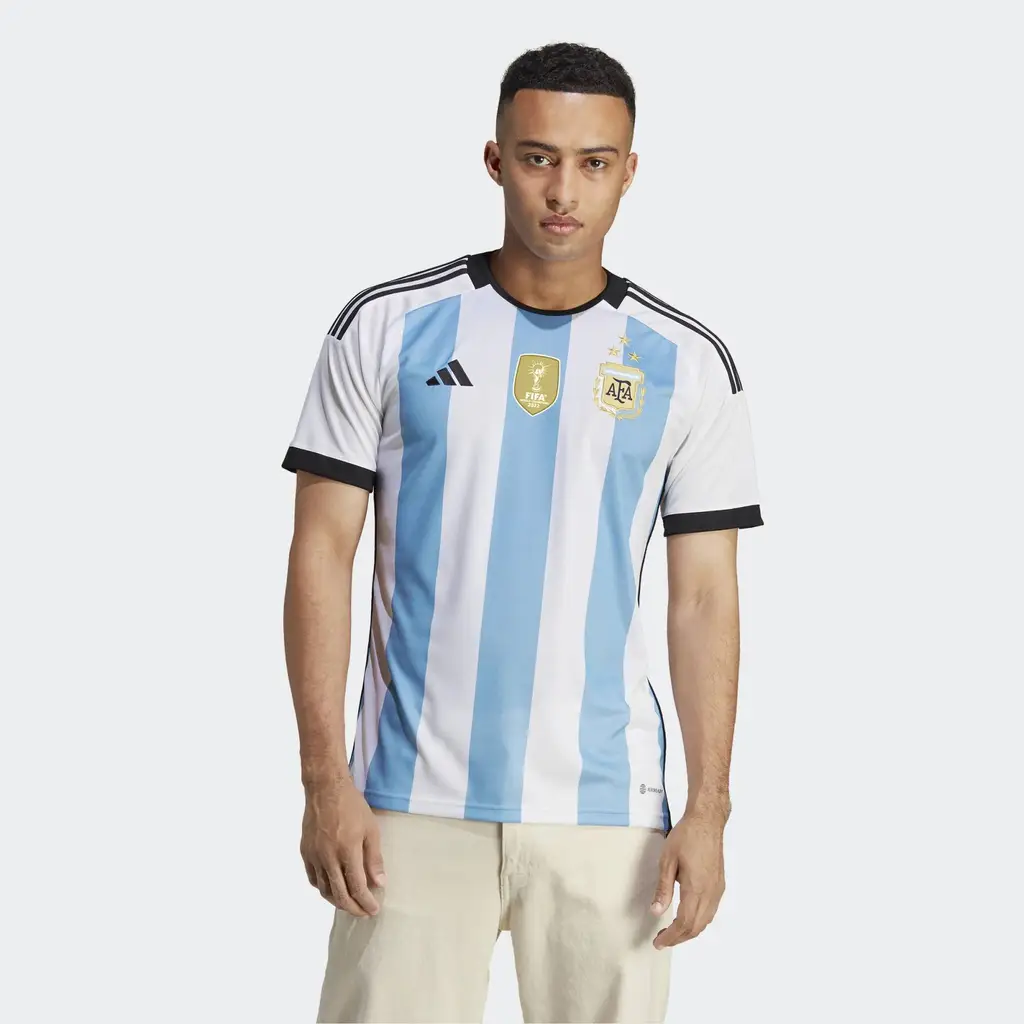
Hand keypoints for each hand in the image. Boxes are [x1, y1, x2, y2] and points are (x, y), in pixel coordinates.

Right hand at [300, 774, 385, 916]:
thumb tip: (379, 883)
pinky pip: (313, 878)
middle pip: (339, 895)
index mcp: (347, 851)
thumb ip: (374, 858)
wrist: (325, 788)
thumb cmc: (352, 806)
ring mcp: (314, 856)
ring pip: (324, 890)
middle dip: (353, 908)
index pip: (357, 887)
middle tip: (363, 913)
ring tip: (349, 904)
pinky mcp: (305, 852)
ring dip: (337, 901)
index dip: (366, 902)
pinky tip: (332, 888)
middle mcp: (328, 858)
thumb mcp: (371, 829)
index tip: (374, 910)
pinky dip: (323, 888)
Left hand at [649, 811, 725, 948]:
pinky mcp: (720, 885)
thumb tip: (656, 911)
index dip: (671, 937)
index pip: (684, 923)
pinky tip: (688, 918)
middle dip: (679, 938)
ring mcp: (717, 890)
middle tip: (662, 940)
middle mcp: (710, 893)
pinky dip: (699, 921)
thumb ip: (663, 888)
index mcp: (696, 888)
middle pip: (696, 927)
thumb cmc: (686, 836)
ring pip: (705, 921)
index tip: (658, 942)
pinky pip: (711, 911)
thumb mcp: (667, 860)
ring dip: (689, 931)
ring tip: (672, 932)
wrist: (707, 821)